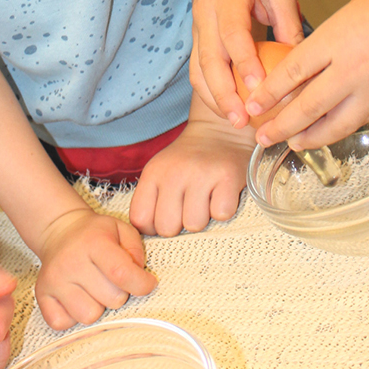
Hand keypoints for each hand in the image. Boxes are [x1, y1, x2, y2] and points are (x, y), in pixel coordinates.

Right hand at [34, 209, 156, 330]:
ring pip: (89, 316)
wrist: (60, 233)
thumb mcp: (122, 230)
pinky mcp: (42, 296)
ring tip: (93, 290)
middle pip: (112, 300)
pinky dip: (73, 316)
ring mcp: (54, 281)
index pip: (121, 273)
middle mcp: (70, 262)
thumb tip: (139, 277)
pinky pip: (64, 323)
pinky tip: (77, 298)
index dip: (141, 284)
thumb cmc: (94, 236)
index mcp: (93, 243)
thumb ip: (136, 250)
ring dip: (97, 307)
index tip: (147, 283)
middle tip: (111, 281)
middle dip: (119, 294)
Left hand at [130, 98, 254, 236]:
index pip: (140, 219)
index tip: (167, 218)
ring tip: (206, 200)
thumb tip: (150, 236)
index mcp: (153, 173)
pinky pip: (221, 215)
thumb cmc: (189, 162)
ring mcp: (201, 174)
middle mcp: (174, 173)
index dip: (153, 228)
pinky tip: (221, 194)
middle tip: (188, 209)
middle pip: (167, 228)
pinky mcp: (228, 176)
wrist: (221, 132)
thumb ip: (151, 200)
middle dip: (179, 226)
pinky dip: (224, 209)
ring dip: (203, 218)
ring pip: (194, 225)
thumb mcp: (161, 173)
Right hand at [191, 0, 303, 128]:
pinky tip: (230, 109)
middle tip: (243, 120)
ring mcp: (197, 26)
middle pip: (209, 60)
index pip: (232, 34)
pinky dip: (211, 93)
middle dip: (224, 94)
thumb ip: (288, 23)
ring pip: (198, 70)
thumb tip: (300, 63)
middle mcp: (205, 12)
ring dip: (215, 99)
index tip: (257, 89)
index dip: (243, 63)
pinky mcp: (197, 38)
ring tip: (237, 122)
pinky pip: (198, 70)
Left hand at [246, 0, 368, 149]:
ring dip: (308, 137)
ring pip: (334, 124)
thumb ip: (330, 38)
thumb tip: (309, 63)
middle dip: (280, 126)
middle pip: (307, 106)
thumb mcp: (355, 8)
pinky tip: (328, 132)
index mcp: (338, 38)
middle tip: (262, 136)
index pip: (292, 72)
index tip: (253, 105)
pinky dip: (339, 130)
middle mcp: (354, 68)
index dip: (269, 93)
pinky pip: (359, 120)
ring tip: (291, 142)